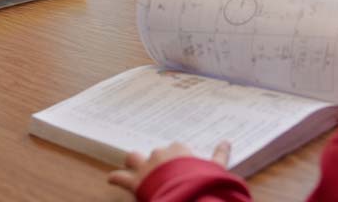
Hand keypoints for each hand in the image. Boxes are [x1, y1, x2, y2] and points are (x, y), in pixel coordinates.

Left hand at [108, 141, 230, 193]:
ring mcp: (146, 167)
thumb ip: (220, 155)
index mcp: (179, 149)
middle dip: (156, 161)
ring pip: (134, 158)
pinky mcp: (135, 182)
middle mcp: (160, 154)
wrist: (186, 196)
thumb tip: (227, 142)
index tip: (180, 164)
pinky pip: (120, 178)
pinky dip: (115, 178)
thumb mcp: (216, 169)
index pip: (176, 148)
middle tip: (160, 172)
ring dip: (132, 163)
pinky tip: (111, 179)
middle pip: (156, 154)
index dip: (178, 157)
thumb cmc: (201, 182)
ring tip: (131, 167)